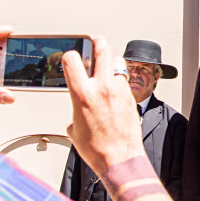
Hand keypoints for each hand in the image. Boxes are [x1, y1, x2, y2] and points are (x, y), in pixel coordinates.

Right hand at [63, 37, 143, 173]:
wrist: (120, 159)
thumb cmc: (97, 149)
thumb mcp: (74, 129)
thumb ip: (75, 111)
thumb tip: (77, 112)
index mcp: (83, 94)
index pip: (72, 59)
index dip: (69, 55)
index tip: (69, 57)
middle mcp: (102, 88)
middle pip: (103, 49)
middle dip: (97, 42)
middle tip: (94, 41)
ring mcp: (119, 91)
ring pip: (117, 63)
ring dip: (110, 62)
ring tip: (106, 67)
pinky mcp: (131, 97)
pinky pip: (124, 80)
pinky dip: (118, 80)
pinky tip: (114, 89)